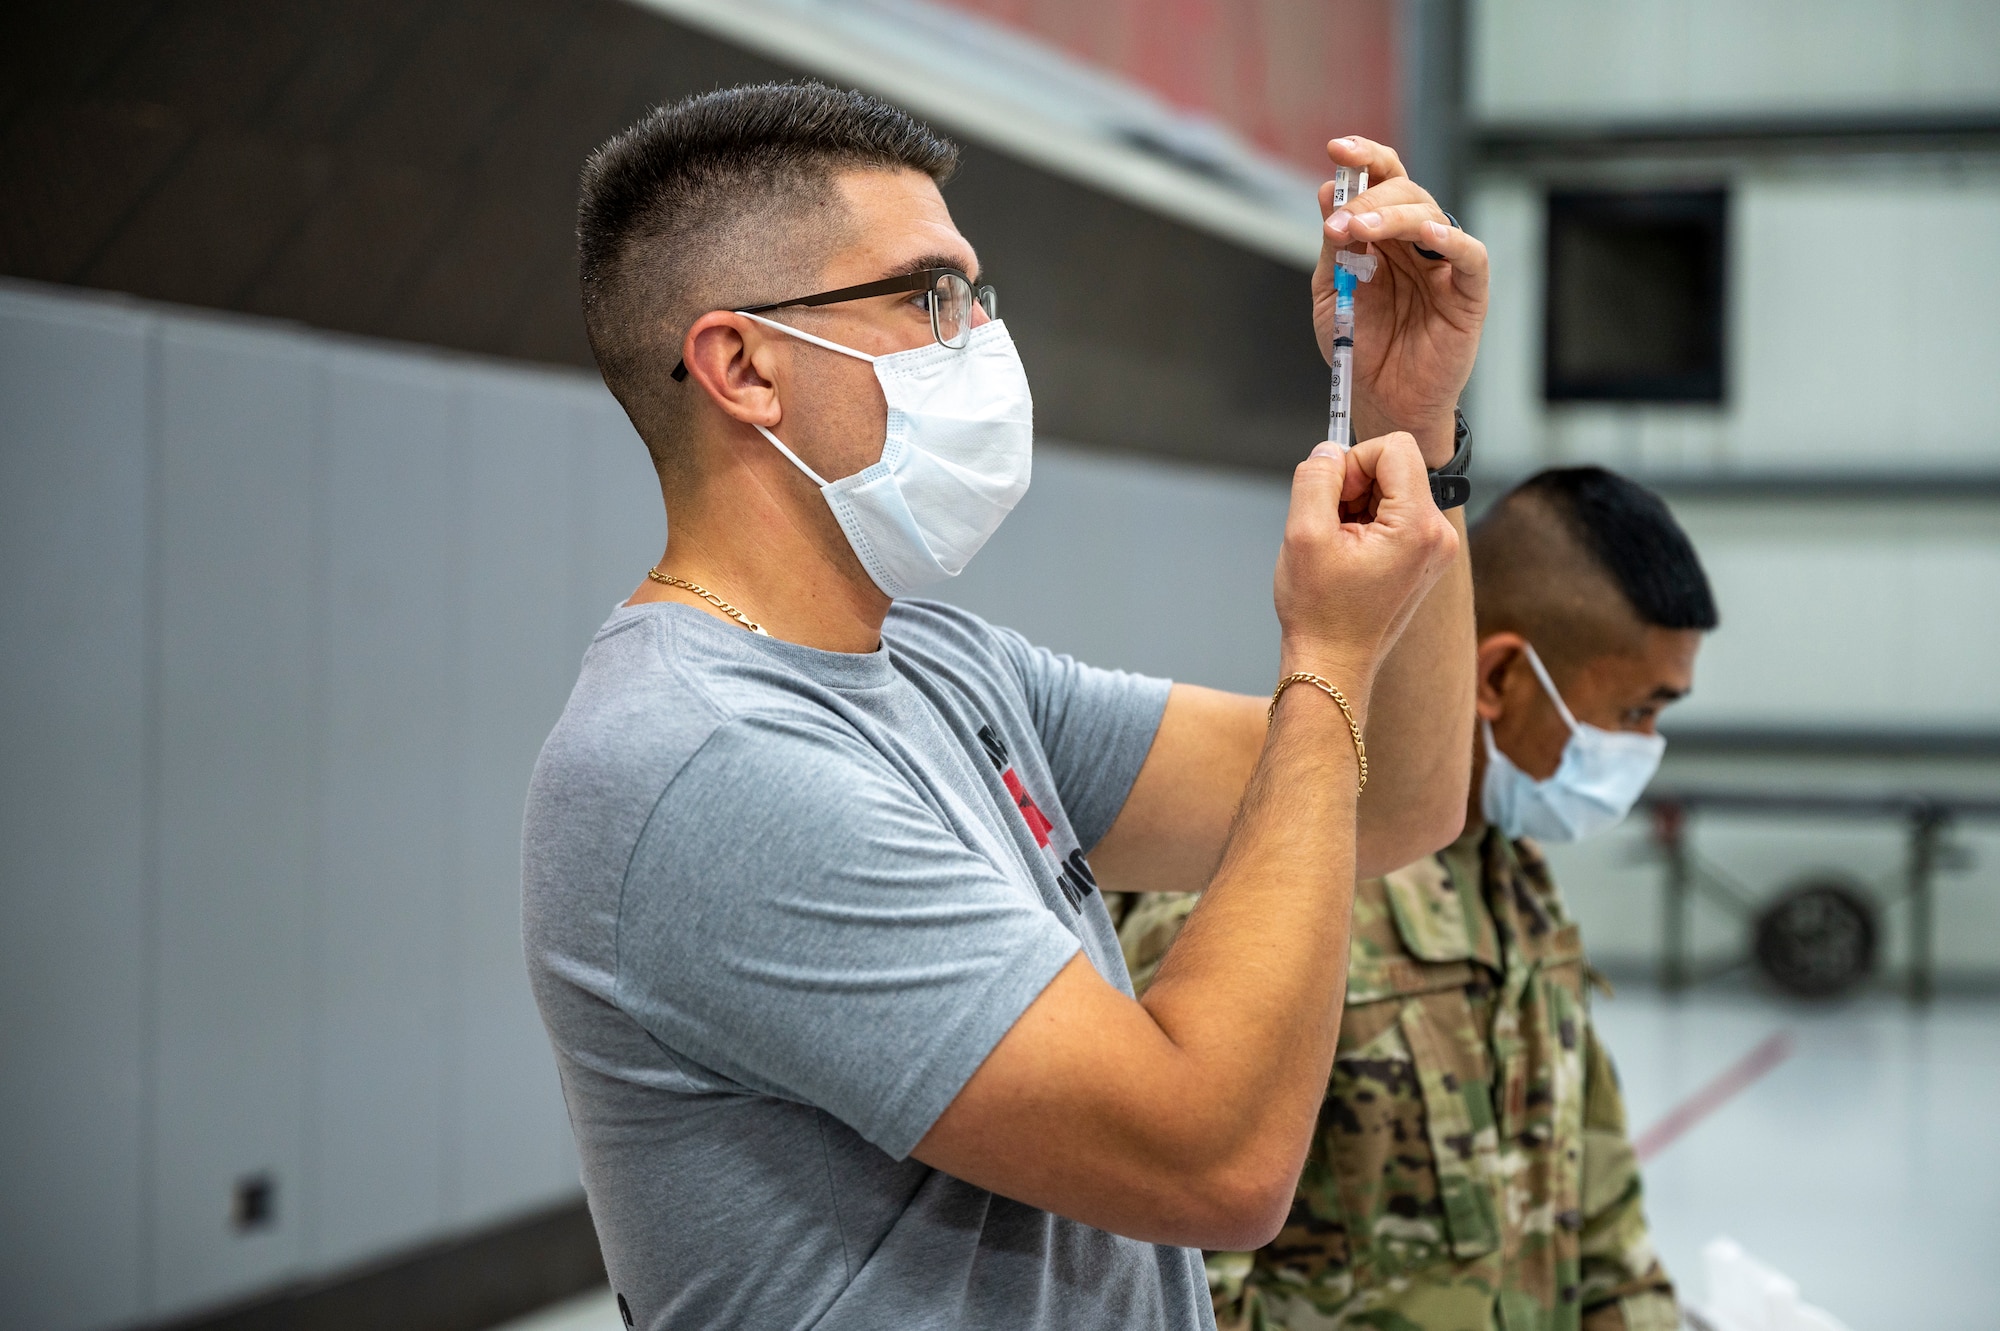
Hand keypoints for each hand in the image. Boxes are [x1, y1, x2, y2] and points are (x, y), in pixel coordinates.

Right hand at [1273, 431, 1459, 702]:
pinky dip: (1365, 524)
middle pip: (1394, 467)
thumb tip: (1328, 450)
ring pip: (1391, 490)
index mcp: (1418, 527)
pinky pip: (1393, 515)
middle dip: (1354, 487)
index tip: (1332, 498)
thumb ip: (1316, 478)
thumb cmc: (1320, 613)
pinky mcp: (1424, 557)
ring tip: (1337, 548)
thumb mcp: (1303, 535)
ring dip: (1356, 507)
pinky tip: (1348, 555)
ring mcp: (1434, 548)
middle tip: (1330, 527)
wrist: (1332, 664)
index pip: (1396, 447)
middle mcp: (1438, 535)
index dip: (1354, 461)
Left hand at [1313, 137, 1488, 466]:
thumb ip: (1333, 245)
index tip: (1336, 148)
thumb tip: (1326, 192)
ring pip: (1431, 215)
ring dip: (1394, 214)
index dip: (1364, 157)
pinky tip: (1428, 234)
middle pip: (1404, 190)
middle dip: (1368, 197)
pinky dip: (1451, 239)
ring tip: (1360, 228)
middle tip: (1338, 222)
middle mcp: (1416, 241)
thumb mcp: (1330, 291)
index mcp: (1383, 234)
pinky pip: (1469, 255)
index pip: (1381, 179)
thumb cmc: (1359, 345)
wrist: (1380, 398)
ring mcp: (1443, 264)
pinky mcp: (1468, 292)